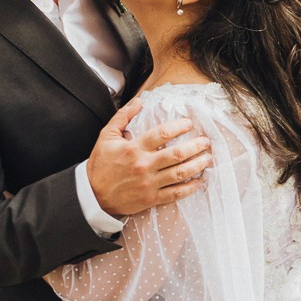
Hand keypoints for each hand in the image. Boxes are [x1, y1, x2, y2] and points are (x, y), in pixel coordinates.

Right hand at [87, 98, 212, 216]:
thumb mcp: (106, 136)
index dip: (179, 126)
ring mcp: (149, 183)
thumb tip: (139, 101)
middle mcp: (144, 165)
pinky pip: (175, 193)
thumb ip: (123, 116)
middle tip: (206, 141)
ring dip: (197, 165)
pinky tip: (199, 181)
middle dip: (196, 146)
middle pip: (177, 154)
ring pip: (180, 173)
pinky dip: (190, 188)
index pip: (162, 133)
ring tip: (208, 158)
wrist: (92, 195)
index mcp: (134, 148)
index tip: (189, 123)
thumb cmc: (100, 165)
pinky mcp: (151, 199)